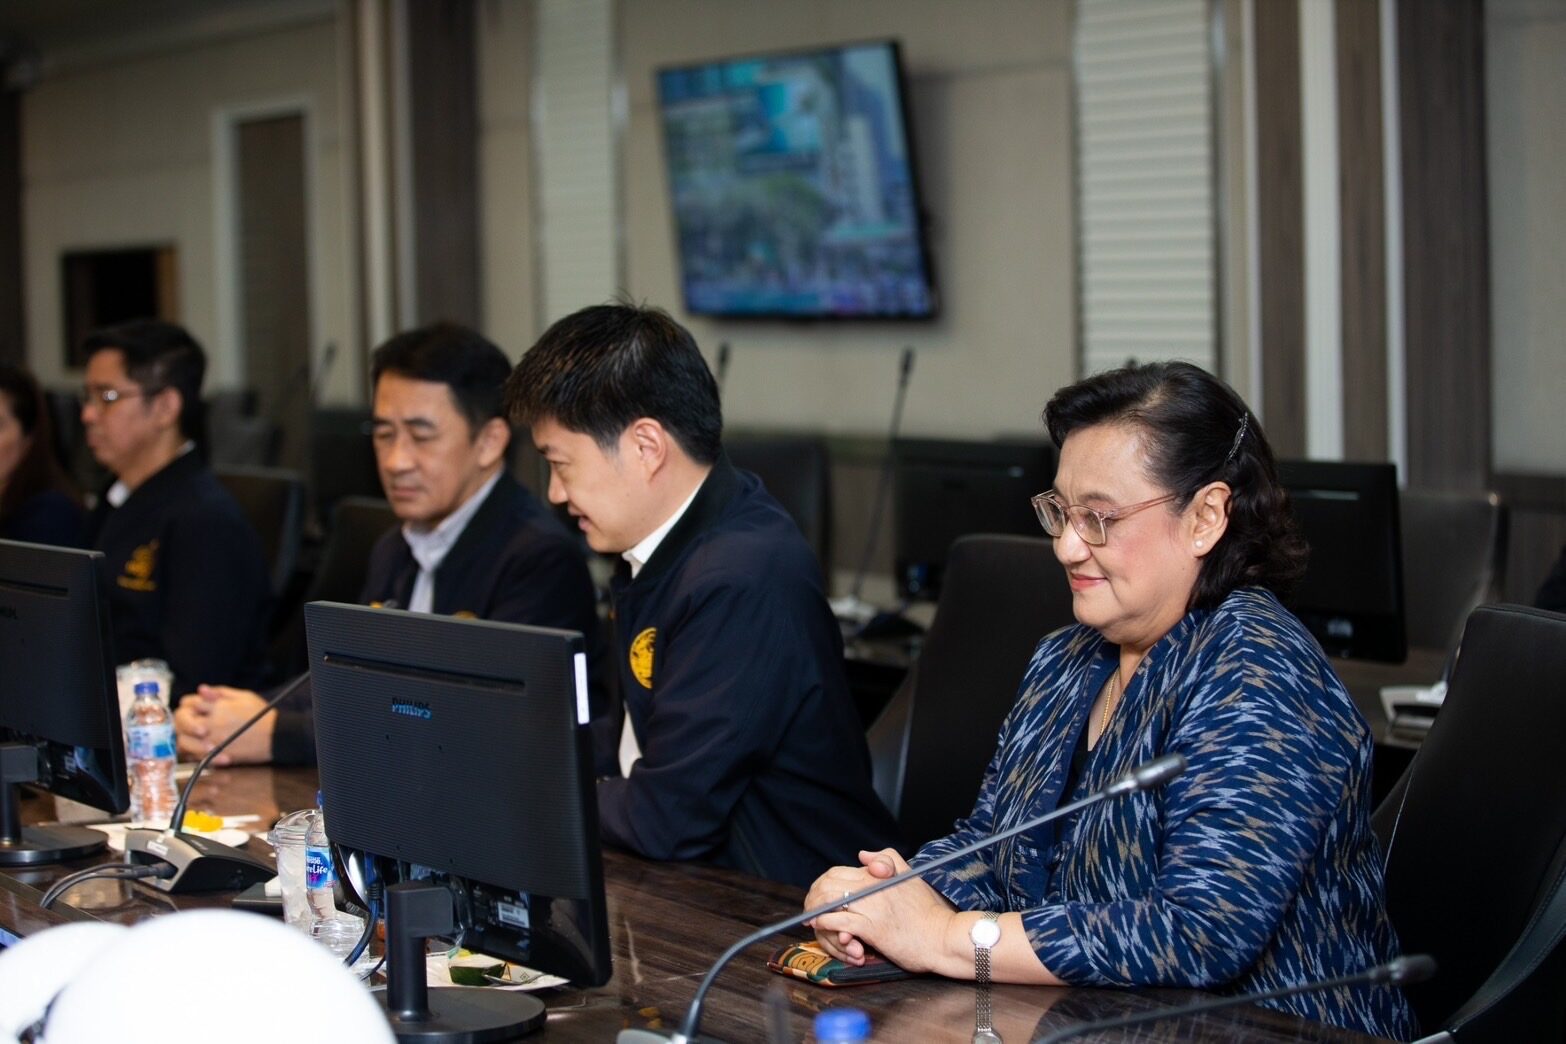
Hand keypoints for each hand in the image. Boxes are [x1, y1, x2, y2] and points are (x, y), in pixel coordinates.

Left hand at [172, 685, 274, 764]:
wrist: (276, 737)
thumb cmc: (262, 716)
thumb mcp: (244, 696)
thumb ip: (220, 692)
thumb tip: (202, 690)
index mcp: (218, 707)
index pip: (190, 702)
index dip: (191, 704)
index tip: (196, 708)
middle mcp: (212, 723)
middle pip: (182, 720)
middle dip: (184, 721)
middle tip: (192, 722)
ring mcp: (213, 740)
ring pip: (184, 740)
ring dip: (187, 737)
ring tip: (196, 737)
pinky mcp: (217, 755)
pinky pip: (195, 755)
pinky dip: (194, 752)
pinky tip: (202, 747)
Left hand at [804, 848, 955, 972]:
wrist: (942, 936)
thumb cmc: (928, 911)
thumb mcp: (909, 875)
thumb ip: (887, 859)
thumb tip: (862, 854)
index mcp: (877, 874)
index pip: (837, 872)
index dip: (822, 884)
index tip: (819, 896)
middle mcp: (870, 887)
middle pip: (827, 884)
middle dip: (813, 897)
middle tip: (811, 910)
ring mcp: (870, 906)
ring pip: (828, 901)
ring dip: (816, 911)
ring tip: (812, 920)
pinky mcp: (871, 927)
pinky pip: (838, 921)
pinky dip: (825, 923)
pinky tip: (821, 926)